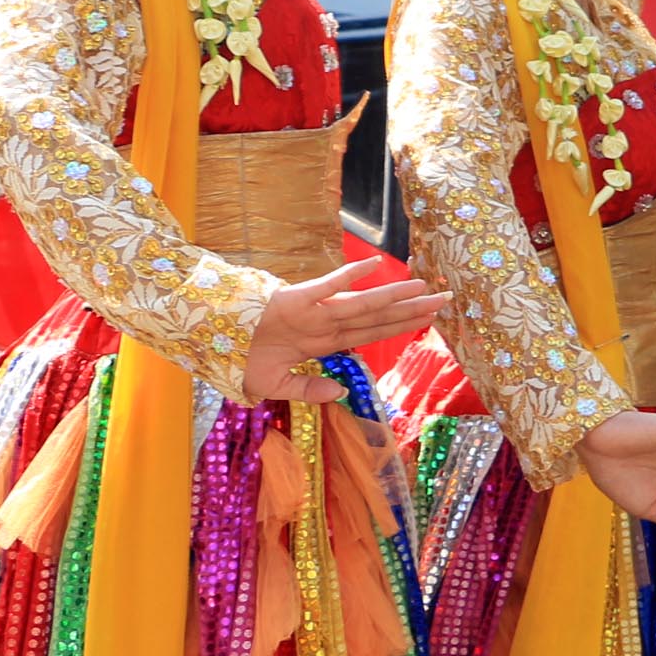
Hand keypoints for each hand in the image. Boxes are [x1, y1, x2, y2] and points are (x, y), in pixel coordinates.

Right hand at [242, 261, 452, 403]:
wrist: (208, 339)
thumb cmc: (241, 358)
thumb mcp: (276, 385)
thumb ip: (308, 388)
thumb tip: (341, 391)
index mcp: (322, 341)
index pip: (371, 332)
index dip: (400, 325)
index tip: (429, 319)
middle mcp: (325, 323)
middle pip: (376, 317)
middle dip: (411, 309)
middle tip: (447, 299)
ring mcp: (313, 310)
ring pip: (362, 303)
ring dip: (394, 295)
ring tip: (425, 287)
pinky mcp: (295, 299)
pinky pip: (325, 286)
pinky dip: (348, 276)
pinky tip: (374, 265)